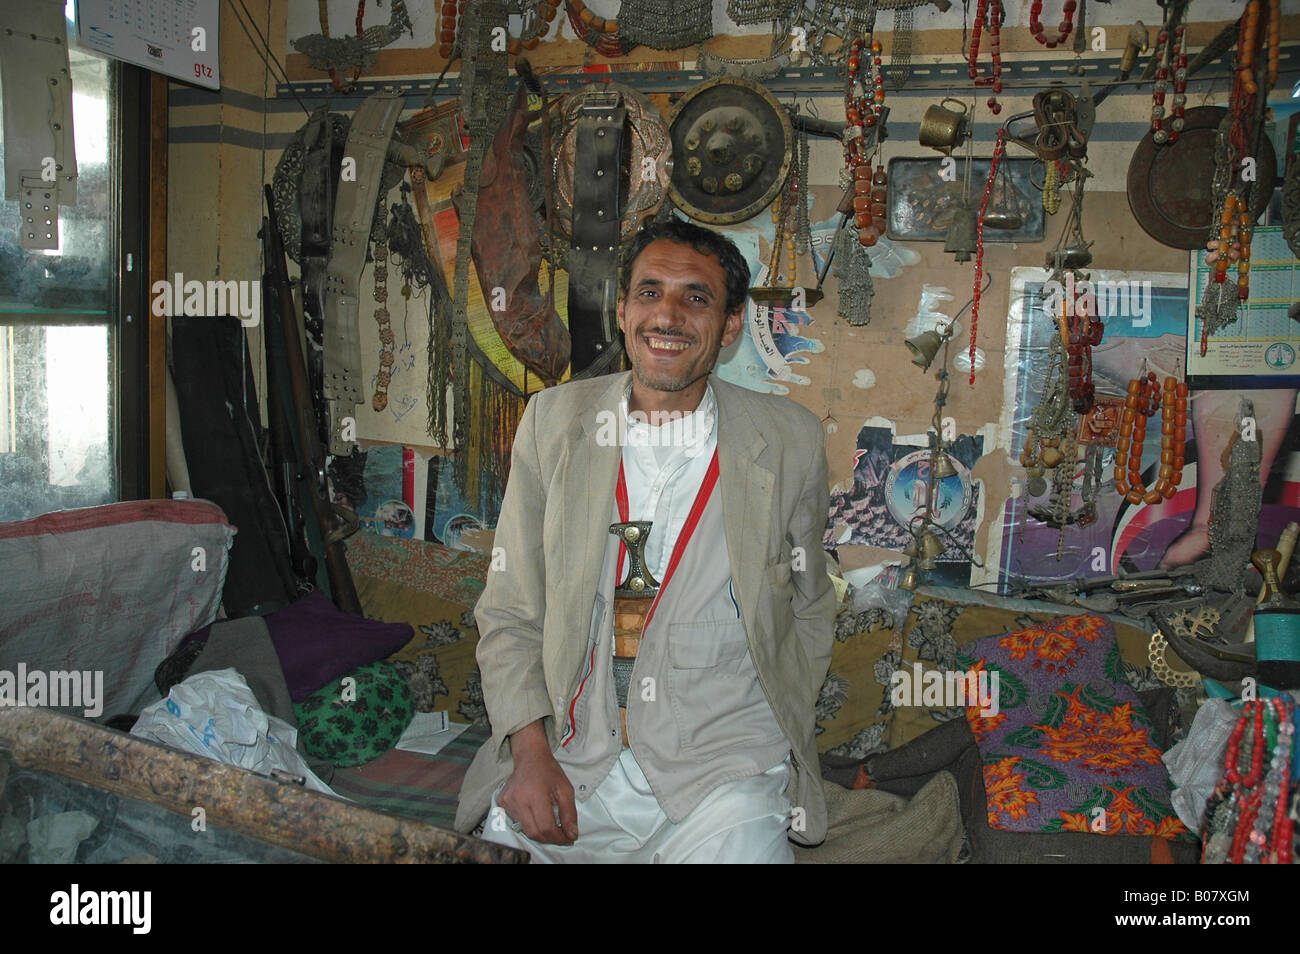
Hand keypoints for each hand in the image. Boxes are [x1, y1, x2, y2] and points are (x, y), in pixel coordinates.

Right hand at [498, 720, 578, 844]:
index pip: (546, 827)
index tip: (568, 838)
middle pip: (534, 833)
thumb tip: (571, 835)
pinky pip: (515, 821)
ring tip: (549, 823)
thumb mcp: (566, 790)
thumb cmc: (549, 771)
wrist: (530, 757)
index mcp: (536, 795)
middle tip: (560, 835)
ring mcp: (508, 802)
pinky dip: (528, 823)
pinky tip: (534, 813)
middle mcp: (519, 800)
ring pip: (524, 829)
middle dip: (549, 838)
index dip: (559, 837)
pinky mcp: (502, 802)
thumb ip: (570, 814)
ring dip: (539, 832)